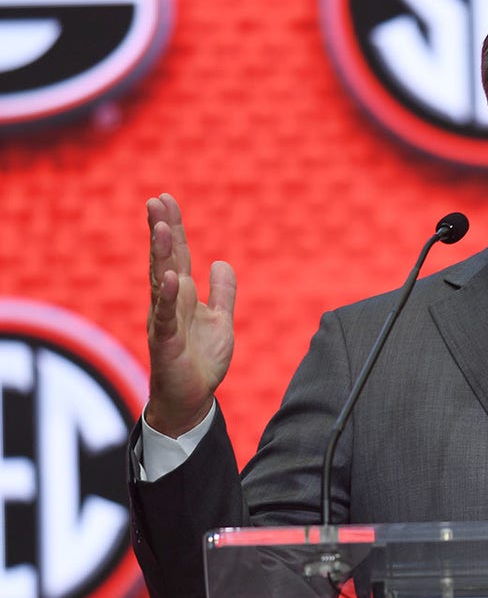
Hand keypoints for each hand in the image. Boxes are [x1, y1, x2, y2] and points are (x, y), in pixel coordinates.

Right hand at [144, 193, 236, 436]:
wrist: (192, 398)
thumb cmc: (202, 359)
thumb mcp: (221, 320)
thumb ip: (223, 293)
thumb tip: (221, 262)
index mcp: (184, 295)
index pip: (177, 254)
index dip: (172, 228)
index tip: (165, 199)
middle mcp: (170, 302)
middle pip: (164, 260)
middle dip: (160, 231)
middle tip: (155, 202)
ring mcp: (165, 321)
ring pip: (161, 282)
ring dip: (160, 255)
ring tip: (159, 228)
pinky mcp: (165, 343)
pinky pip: (165, 317)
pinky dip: (168, 298)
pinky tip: (171, 279)